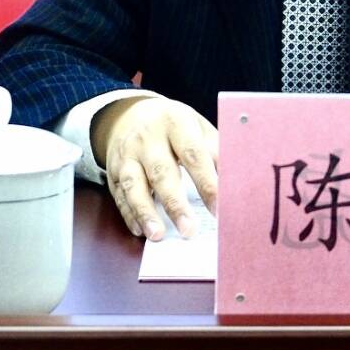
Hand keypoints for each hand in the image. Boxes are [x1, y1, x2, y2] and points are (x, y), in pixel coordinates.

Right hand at [93, 96, 217, 240]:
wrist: (130, 113)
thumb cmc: (174, 125)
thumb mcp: (197, 126)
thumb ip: (215, 151)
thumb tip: (236, 183)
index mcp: (175, 123)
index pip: (193, 155)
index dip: (206, 183)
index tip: (218, 208)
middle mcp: (147, 138)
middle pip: (161, 172)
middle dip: (175, 204)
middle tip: (188, 230)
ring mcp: (127, 155)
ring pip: (133, 185)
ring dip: (145, 212)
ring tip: (157, 235)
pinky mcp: (113, 171)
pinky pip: (119, 195)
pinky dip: (129, 214)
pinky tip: (140, 230)